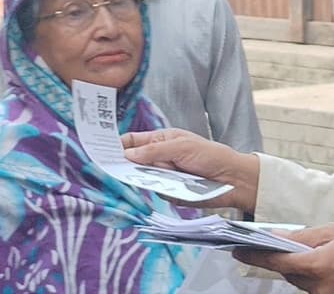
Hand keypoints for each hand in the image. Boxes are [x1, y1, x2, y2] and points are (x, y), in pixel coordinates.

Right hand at [122, 128, 259, 212]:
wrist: (232, 179)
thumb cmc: (211, 155)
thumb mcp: (181, 147)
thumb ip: (154, 150)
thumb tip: (128, 155)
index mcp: (161, 140)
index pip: (132, 141)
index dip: (118, 146)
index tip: (102, 151)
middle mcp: (159, 158)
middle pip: (133, 163)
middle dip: (127, 165)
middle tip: (114, 169)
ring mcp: (163, 176)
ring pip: (143, 179)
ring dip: (147, 178)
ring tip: (161, 175)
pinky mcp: (169, 192)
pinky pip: (156, 192)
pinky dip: (160, 191)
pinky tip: (170, 187)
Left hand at [234, 224, 333, 293]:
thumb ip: (305, 237)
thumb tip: (281, 238)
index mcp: (317, 266)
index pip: (276, 261)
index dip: (254, 256)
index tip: (238, 252)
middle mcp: (318, 289)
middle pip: (289, 275)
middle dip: (289, 262)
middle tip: (298, 249)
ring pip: (304, 285)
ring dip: (307, 272)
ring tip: (330, 259)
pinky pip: (318, 293)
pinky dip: (320, 282)